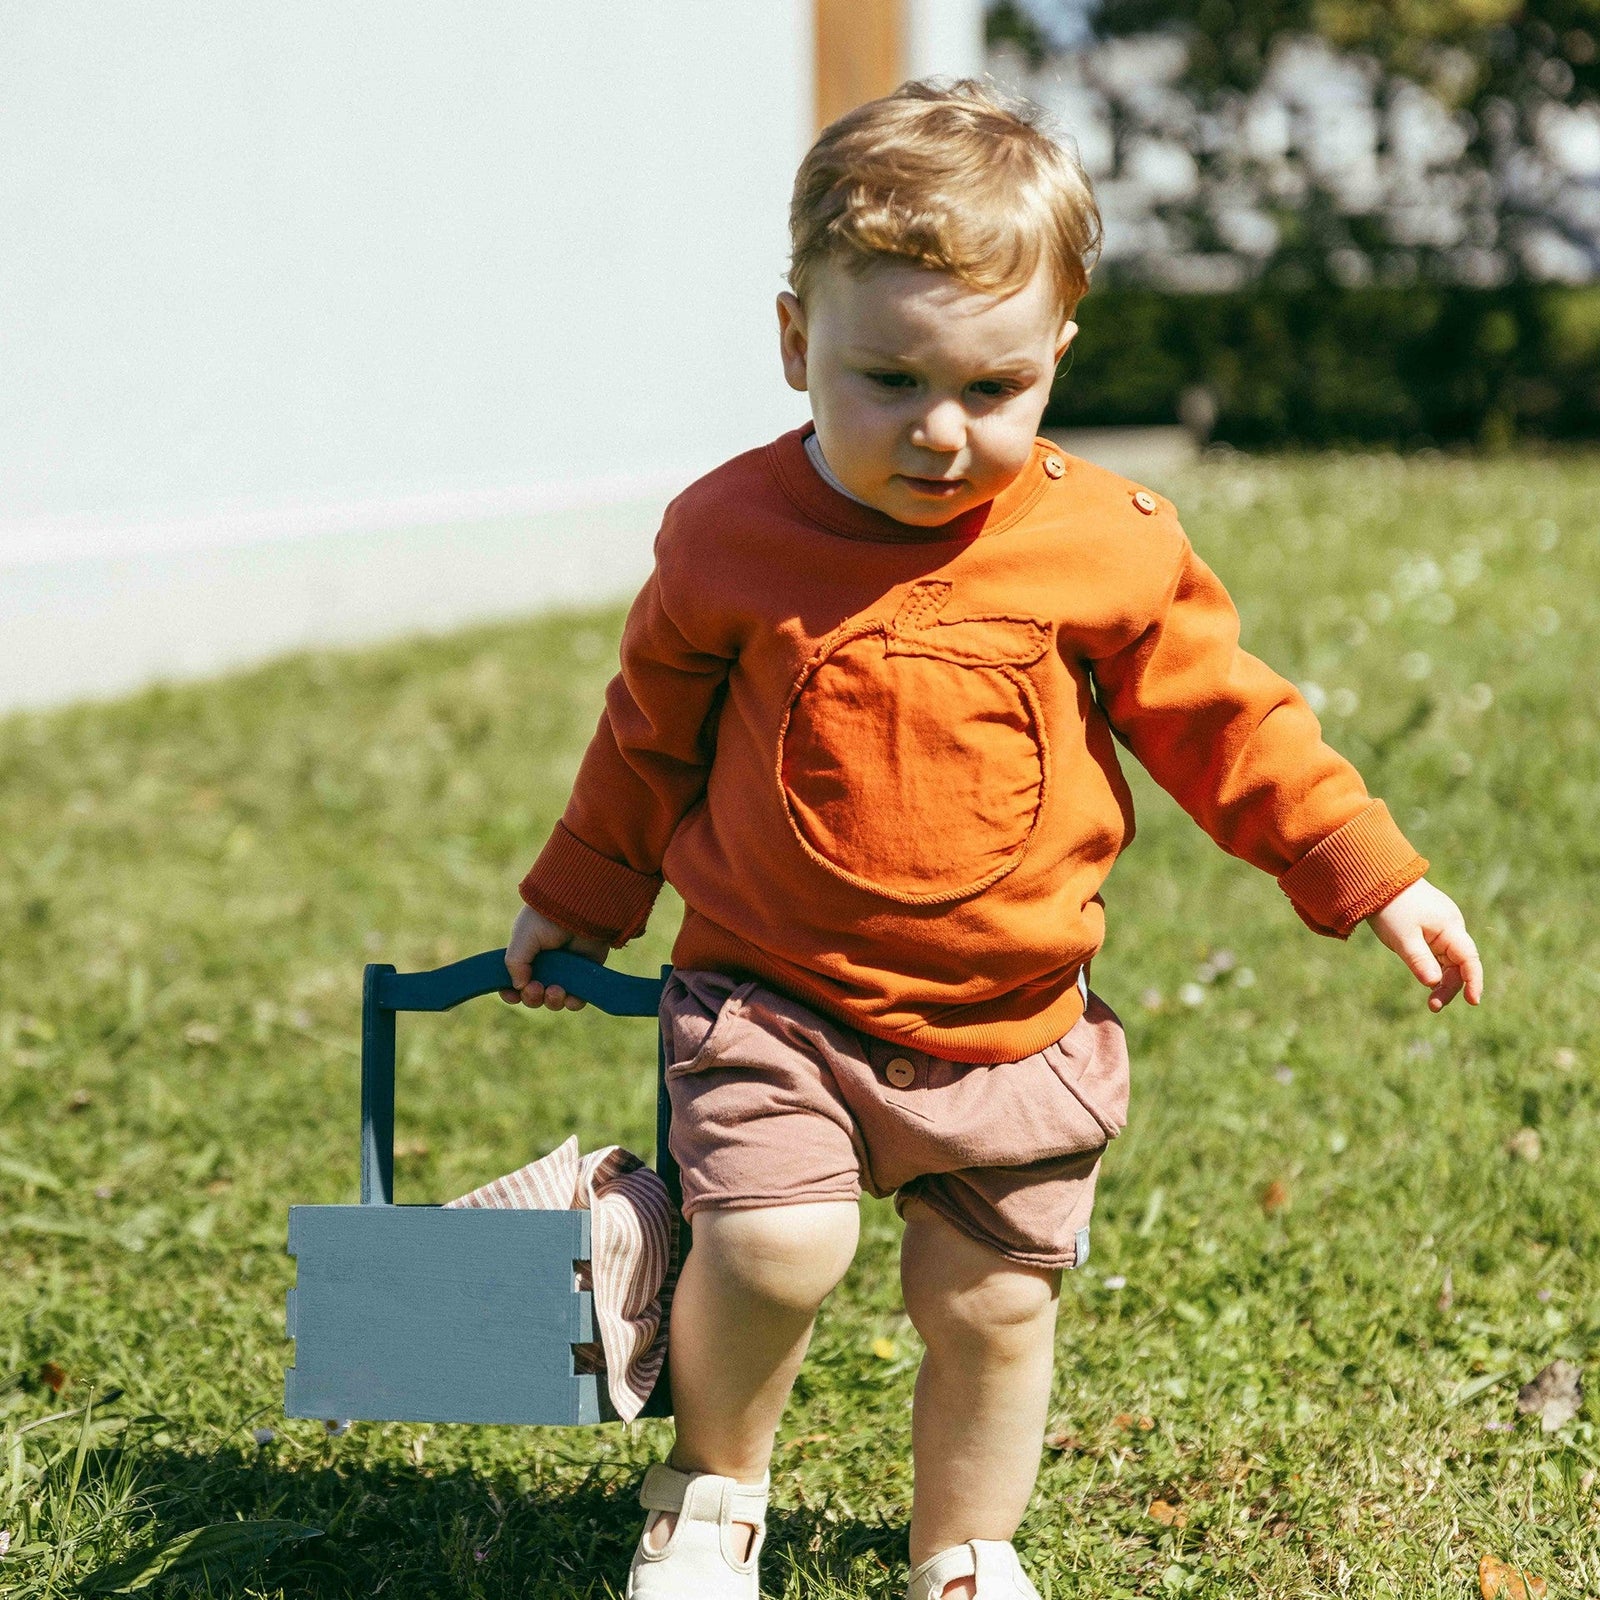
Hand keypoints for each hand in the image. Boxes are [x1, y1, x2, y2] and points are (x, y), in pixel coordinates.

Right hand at [499, 904, 609, 1010]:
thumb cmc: (546, 919)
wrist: (578, 909)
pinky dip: (572, 1002)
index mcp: (526, 957)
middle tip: (536, 988)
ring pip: (554, 1001)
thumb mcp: (522, 937)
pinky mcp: (584, 976)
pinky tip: (569, 997)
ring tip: (555, 990)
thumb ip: (515, 962)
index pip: (513, 984)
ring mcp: (565, 973)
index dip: (511, 994)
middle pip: (533, 996)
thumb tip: (519, 986)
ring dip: (552, 1001)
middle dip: (531, 998)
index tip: (512, 995)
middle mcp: (545, 968)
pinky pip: (577, 1000)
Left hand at [1365, 878, 1482, 1011]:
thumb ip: (1419, 960)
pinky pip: (1438, 952)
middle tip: (1433, 1006)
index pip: (1468, 959)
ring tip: (1431, 1001)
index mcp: (1450, 927)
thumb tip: (1434, 984)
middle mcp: (1451, 927)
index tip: (1473, 1002)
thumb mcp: (1402, 937)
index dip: (1474, 981)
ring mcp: (1441, 927)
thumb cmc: (1390, 907)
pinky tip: (1427, 979)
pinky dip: (1434, 967)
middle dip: (1450, 987)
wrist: (1377, 879)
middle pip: (1459, 964)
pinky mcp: (1429, 927)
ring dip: (1442, 980)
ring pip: (1448, 960)